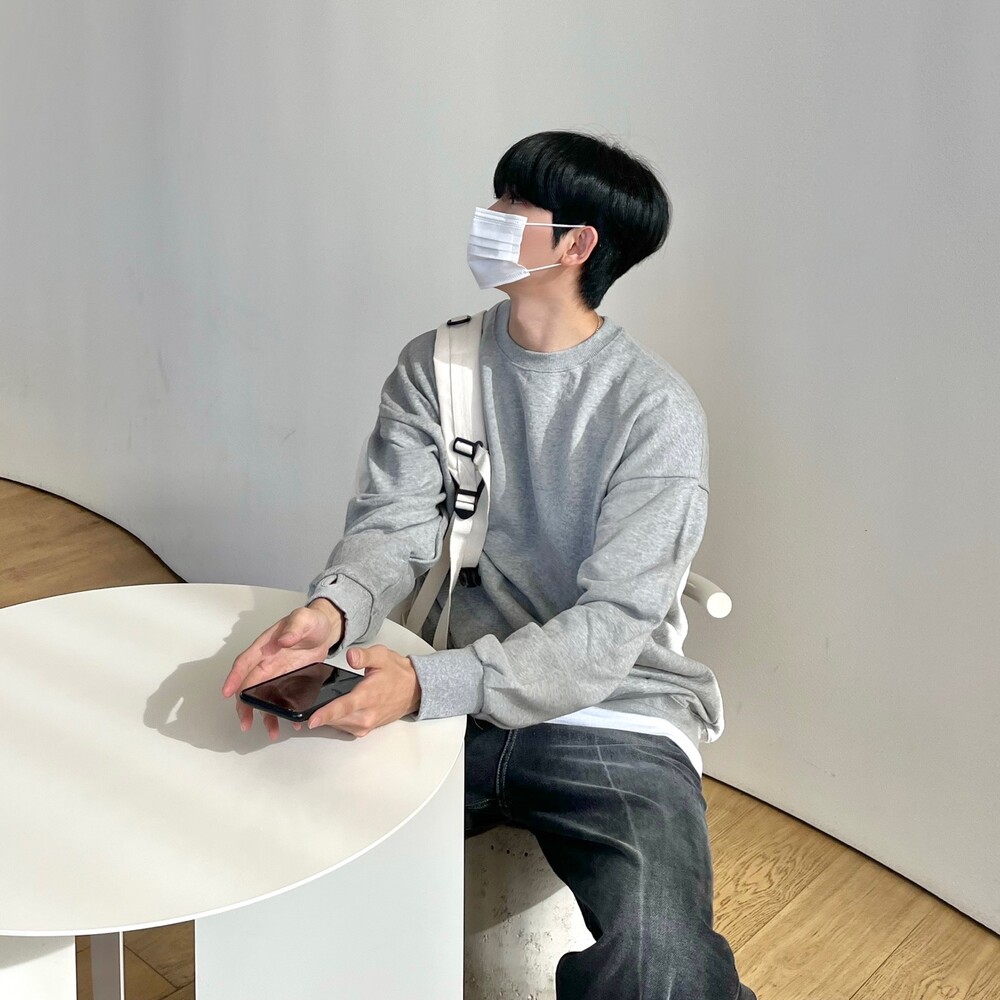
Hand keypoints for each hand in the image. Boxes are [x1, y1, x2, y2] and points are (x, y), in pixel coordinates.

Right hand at [222, 599, 343, 739]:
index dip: (234, 677)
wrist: (325, 628)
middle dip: (244, 705)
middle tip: (246, 722)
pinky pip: (282, 700)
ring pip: (264, 697)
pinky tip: (291, 723)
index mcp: (265, 646)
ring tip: (271, 731)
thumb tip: (283, 639)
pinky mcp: (289, 682)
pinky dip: (285, 712)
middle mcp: (267, 662)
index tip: (226, 692)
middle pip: (249, 686)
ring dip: (264, 714)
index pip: (245, 662)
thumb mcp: (304, 618)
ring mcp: (277, 674)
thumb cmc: (311, 621)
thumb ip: (295, 627)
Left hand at [307, 644, 420, 737]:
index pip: (344, 707)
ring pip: (338, 725)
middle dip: (319, 714)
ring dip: (326, 718)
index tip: (311, 720)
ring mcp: (366, 724)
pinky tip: (332, 711)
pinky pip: (344, 727)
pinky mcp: (365, 729)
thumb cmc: (397, 673)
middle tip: (303, 706)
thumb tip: (351, 656)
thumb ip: (365, 656)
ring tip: (316, 707)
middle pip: (335, 719)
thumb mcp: (382, 656)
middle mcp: (367, 714)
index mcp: (368, 696)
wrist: (414, 690)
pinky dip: (335, 721)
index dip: (326, 714)